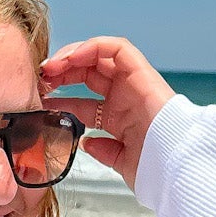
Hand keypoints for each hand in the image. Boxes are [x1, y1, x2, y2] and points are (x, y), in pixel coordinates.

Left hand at [40, 36, 174, 193]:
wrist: (175, 166)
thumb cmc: (154, 169)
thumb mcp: (121, 163)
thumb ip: (104, 152)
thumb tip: (86, 144)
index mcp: (118, 120)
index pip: (83, 101)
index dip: (60, 98)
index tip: (40, 101)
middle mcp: (125, 98)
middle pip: (86, 73)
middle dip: (60, 72)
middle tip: (41, 79)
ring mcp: (134, 83)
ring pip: (98, 55)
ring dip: (71, 56)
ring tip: (51, 67)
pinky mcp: (142, 72)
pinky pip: (116, 48)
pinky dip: (92, 47)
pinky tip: (72, 58)